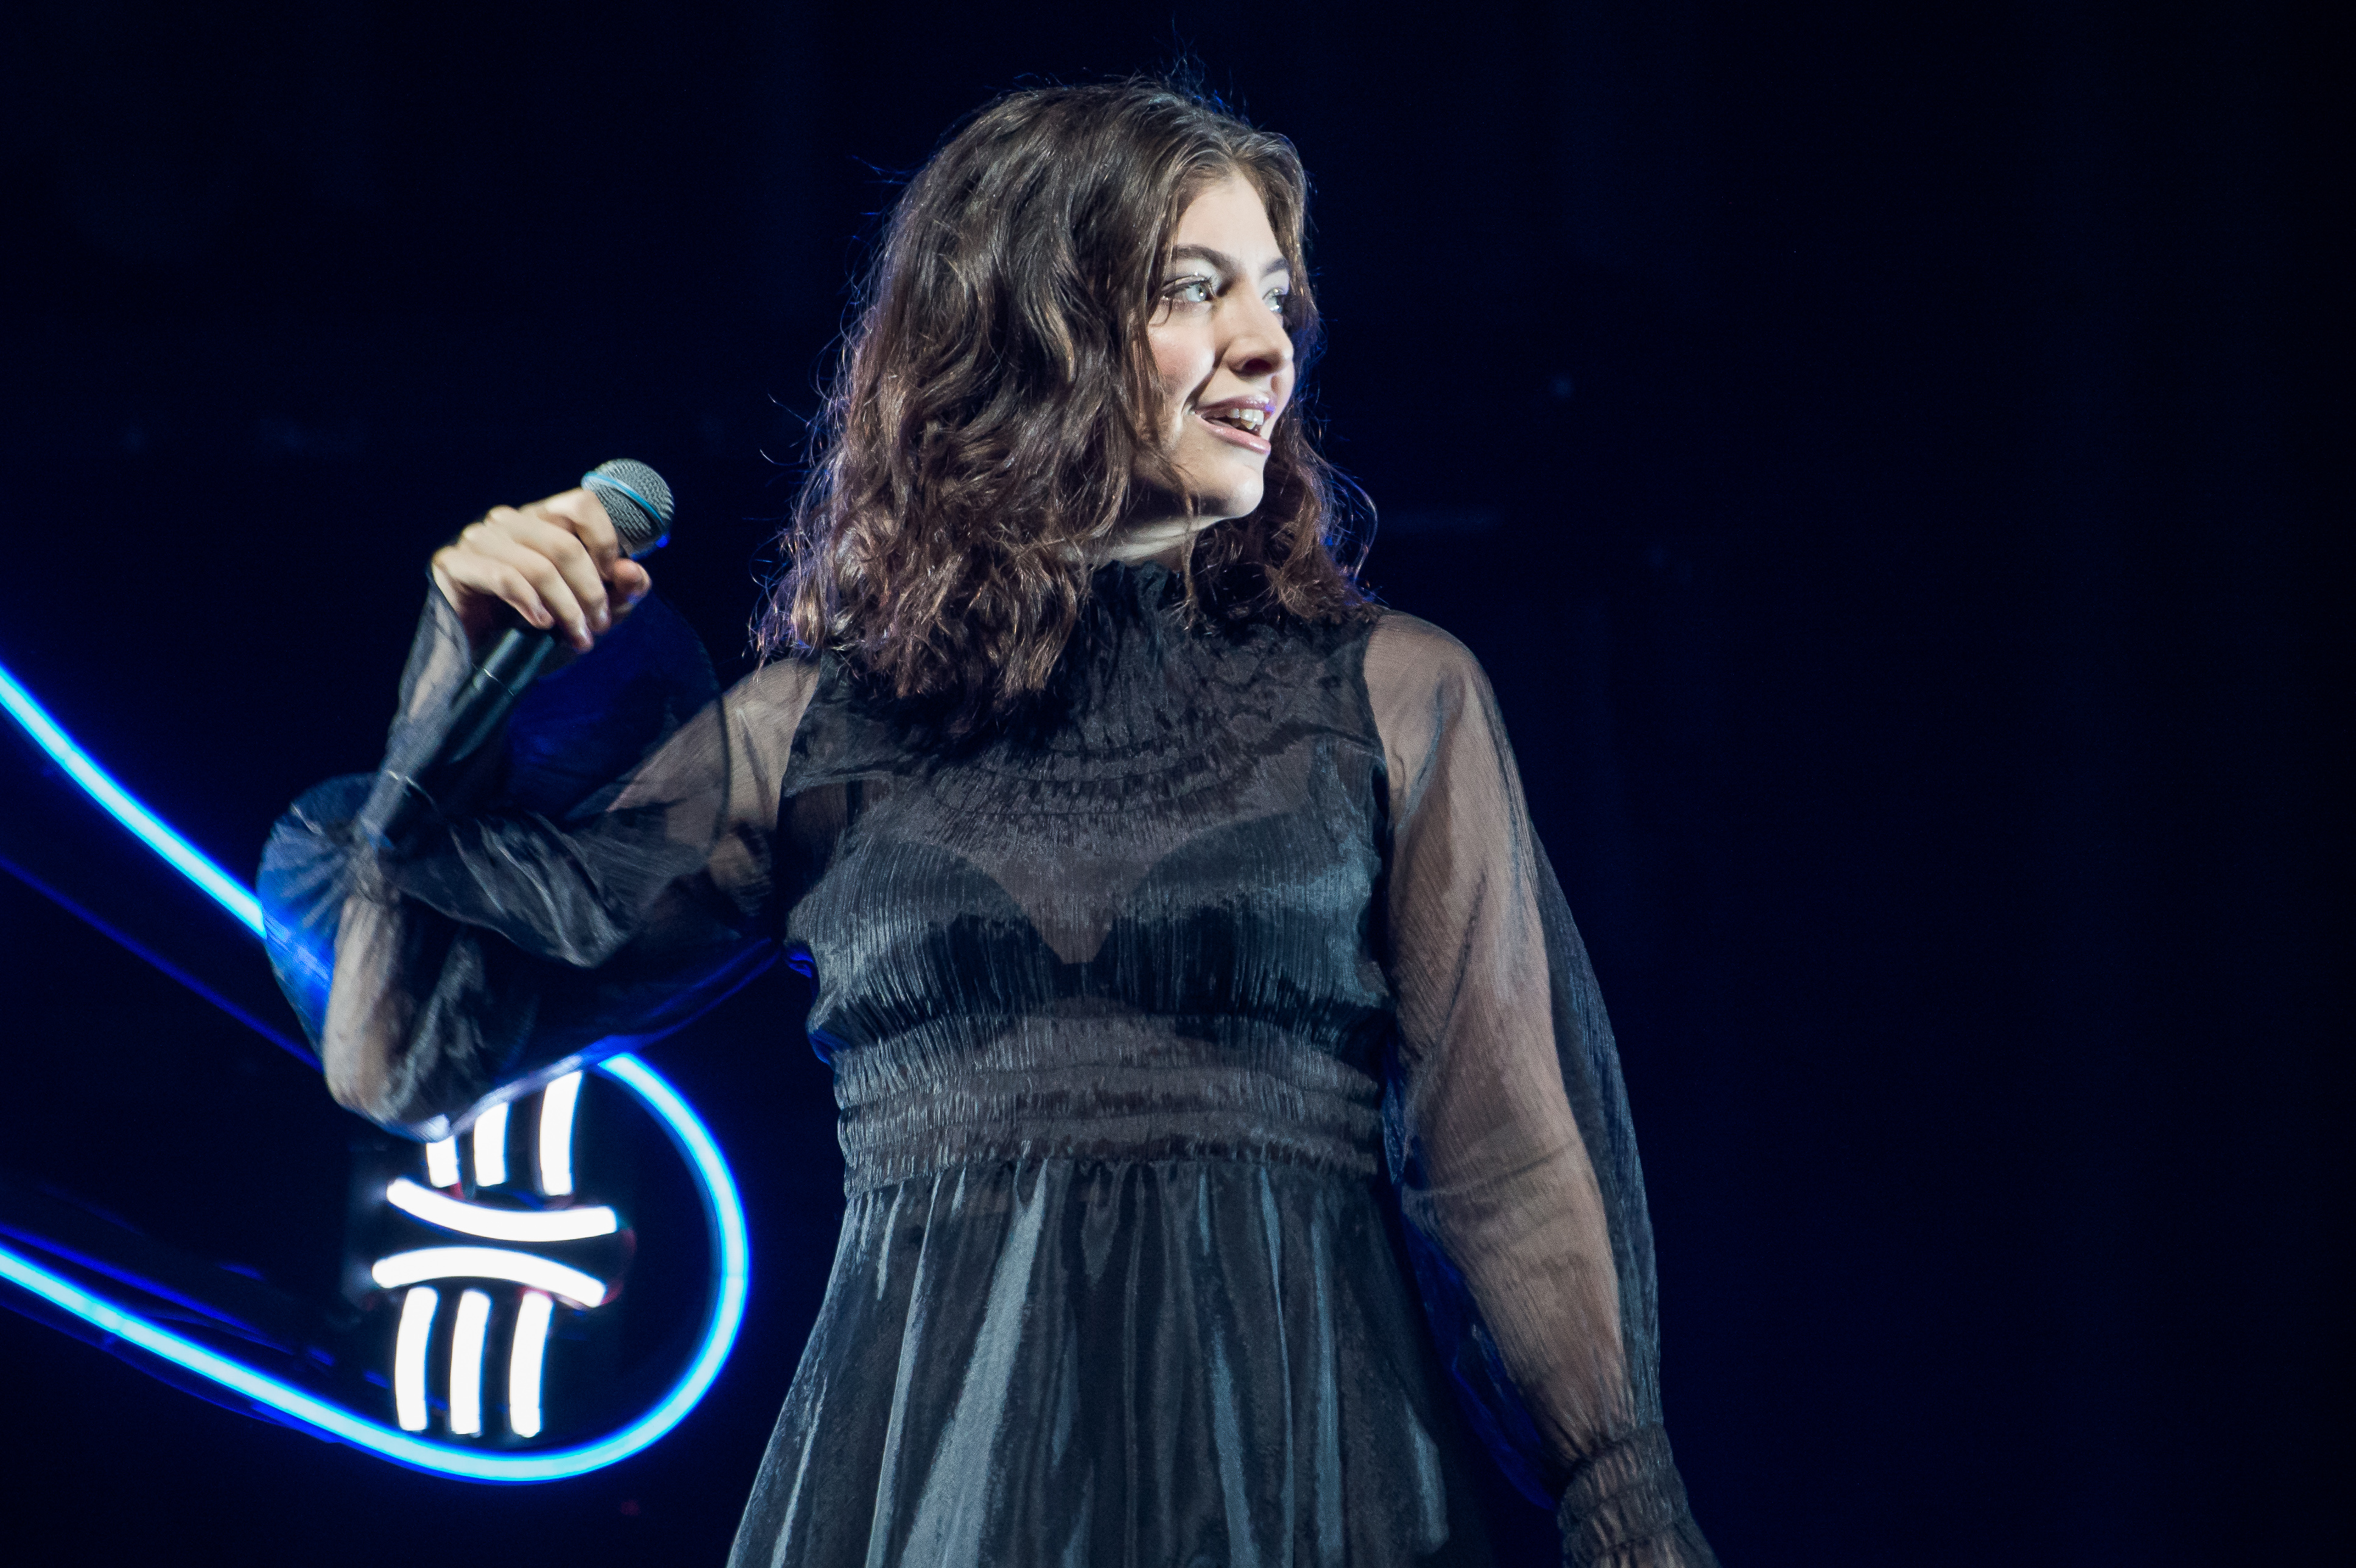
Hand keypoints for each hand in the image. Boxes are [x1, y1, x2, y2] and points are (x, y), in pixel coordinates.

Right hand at [429, 488, 652, 652]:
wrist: (480, 657)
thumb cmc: (536, 627)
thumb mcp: (588, 610)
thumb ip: (619, 590)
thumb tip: (634, 572)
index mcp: (542, 519)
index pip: (581, 504)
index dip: (605, 542)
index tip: (614, 581)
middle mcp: (509, 521)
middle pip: (565, 544)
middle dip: (591, 591)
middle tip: (598, 625)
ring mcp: (479, 539)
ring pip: (539, 566)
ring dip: (567, 607)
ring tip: (577, 635)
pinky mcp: (454, 563)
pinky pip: (505, 578)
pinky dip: (532, 605)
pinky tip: (541, 625)